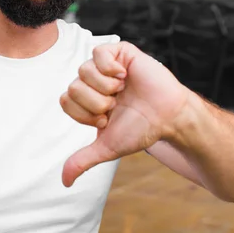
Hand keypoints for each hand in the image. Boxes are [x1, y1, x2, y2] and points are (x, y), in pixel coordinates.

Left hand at [60, 42, 188, 186]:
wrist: (169, 118)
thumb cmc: (141, 129)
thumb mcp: (108, 146)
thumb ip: (83, 160)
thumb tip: (64, 182)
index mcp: (88, 100)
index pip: (66, 100)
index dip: (85, 114)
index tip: (106, 120)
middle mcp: (94, 81)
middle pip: (73, 86)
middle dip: (96, 103)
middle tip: (116, 106)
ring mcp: (106, 66)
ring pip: (84, 71)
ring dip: (105, 87)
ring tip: (122, 92)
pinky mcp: (121, 53)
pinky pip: (99, 52)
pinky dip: (109, 67)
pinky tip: (124, 76)